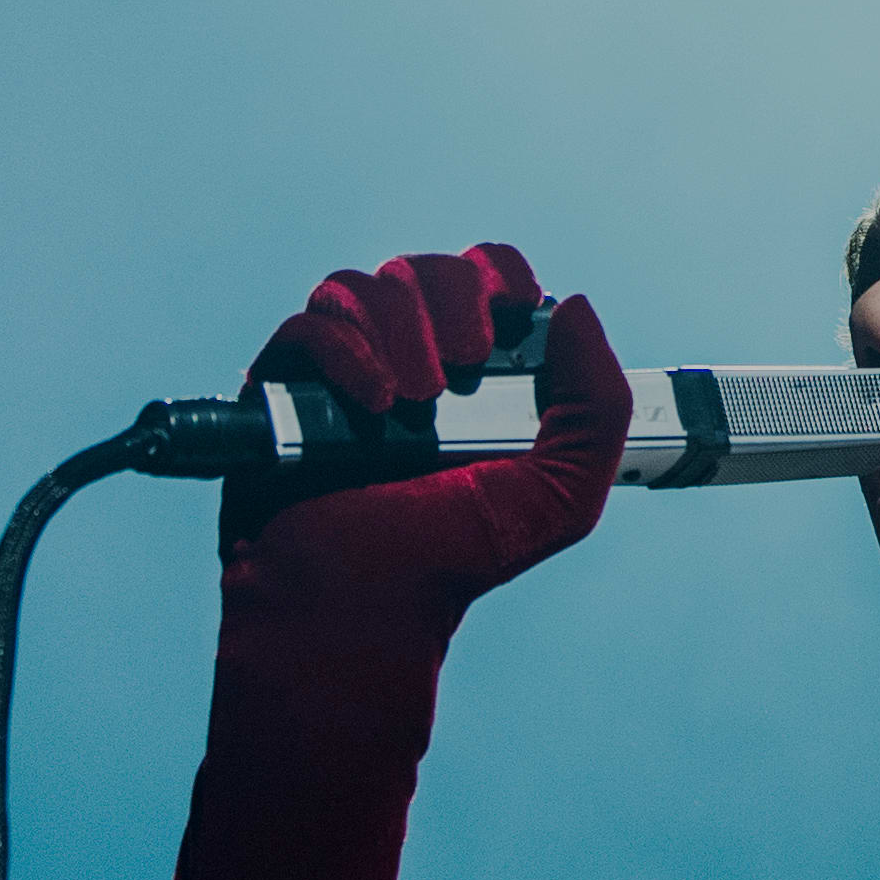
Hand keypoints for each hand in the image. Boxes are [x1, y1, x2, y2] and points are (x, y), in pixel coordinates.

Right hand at [226, 242, 630, 622]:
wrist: (360, 610)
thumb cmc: (452, 559)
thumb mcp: (560, 496)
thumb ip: (598, 408)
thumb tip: (577, 308)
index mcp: (471, 371)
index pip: (482, 275)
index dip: (501, 274)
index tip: (517, 306)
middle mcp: (404, 358)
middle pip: (424, 269)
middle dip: (451, 303)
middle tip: (464, 365)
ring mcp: (339, 371)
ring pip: (361, 287)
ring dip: (397, 330)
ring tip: (412, 403)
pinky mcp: (281, 389)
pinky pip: (305, 327)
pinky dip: (343, 352)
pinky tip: (372, 403)